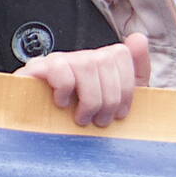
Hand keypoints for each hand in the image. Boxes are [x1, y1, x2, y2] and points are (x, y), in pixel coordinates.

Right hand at [16, 33, 149, 128]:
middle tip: (100, 121)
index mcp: (99, 64)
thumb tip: (139, 38)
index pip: (119, 54)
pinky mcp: (36, 69)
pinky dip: (65, 89)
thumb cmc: (82, 121)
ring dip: (90, 99)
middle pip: (105, 60)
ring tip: (82, 118)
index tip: (120, 113)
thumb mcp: (117, 103)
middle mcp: (79, 58)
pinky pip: (58, 68)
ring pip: (86, 64)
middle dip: (109, 98)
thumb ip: (136, 71)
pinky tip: (61, 104)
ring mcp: (58, 61)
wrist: (43, 139)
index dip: (126, 87)